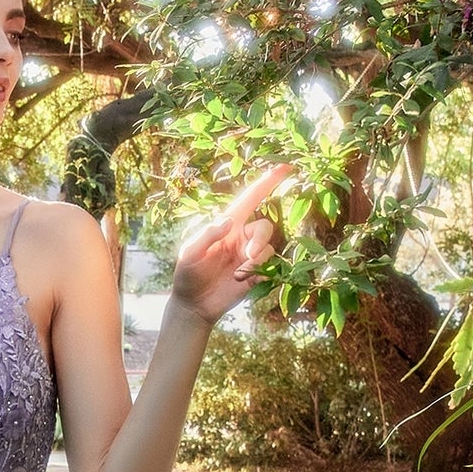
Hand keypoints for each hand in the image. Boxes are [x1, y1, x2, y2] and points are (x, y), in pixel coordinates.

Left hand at [170, 162, 292, 327]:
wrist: (193, 305)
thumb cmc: (187, 275)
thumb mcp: (189, 253)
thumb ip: (207, 235)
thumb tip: (229, 222)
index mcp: (227, 225)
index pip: (250, 198)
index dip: (267, 182)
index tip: (285, 166)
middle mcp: (242, 237)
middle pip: (265, 226)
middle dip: (260, 239)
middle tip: (248, 255)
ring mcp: (249, 256)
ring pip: (268, 248)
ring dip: (255, 260)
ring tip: (237, 274)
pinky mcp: (255, 274)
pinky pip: (268, 267)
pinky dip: (257, 272)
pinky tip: (240, 280)